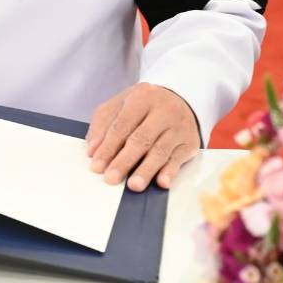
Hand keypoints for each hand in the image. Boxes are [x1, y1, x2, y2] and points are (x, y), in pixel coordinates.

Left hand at [86, 83, 200, 191]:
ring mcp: (178, 127)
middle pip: (141, 139)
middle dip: (124, 160)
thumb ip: (103, 124)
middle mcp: (163, 111)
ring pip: (160, 150)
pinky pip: (179, 159)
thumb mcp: (121, 105)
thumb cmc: (144, 106)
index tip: (97, 166)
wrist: (180, 100)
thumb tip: (93, 150)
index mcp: (142, 97)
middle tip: (111, 178)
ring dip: (146, 170)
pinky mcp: (190, 143)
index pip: (122, 125)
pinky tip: (162, 182)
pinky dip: (170, 171)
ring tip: (133, 185)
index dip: (108, 147)